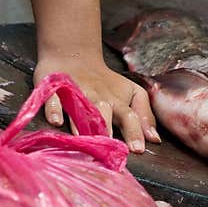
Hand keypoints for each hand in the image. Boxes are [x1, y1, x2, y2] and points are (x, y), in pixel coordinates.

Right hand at [34, 55, 159, 152]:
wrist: (74, 57)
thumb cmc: (107, 83)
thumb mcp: (132, 93)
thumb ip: (144, 115)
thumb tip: (155, 139)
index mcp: (118, 101)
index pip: (129, 116)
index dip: (134, 131)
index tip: (137, 149)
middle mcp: (97, 98)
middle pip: (104, 112)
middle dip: (106, 128)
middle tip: (108, 145)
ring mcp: (76, 92)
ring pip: (80, 108)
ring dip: (82, 123)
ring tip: (84, 138)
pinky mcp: (54, 87)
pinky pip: (53, 98)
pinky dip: (54, 109)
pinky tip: (57, 121)